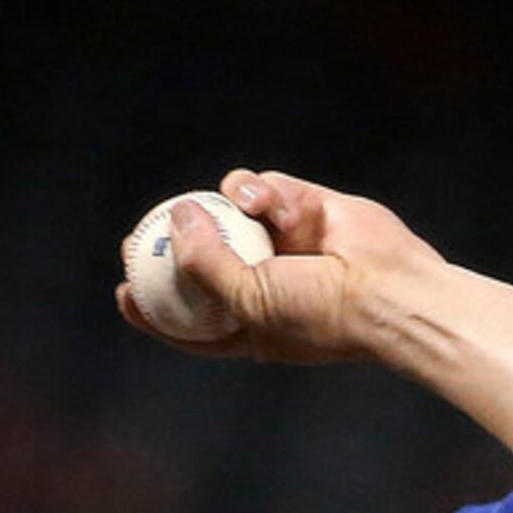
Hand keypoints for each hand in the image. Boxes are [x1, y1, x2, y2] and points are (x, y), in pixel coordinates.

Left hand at [115, 168, 445, 365]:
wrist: (389, 290)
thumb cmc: (319, 312)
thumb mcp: (248, 300)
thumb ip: (203, 265)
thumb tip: (175, 218)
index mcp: (246, 324)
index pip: (187, 320)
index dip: (153, 308)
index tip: (123, 293)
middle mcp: (262, 282)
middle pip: (200, 259)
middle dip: (168, 246)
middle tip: (137, 235)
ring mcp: (284, 243)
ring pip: (230, 214)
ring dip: (223, 206)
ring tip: (228, 208)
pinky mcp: (307, 207)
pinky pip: (266, 188)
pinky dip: (261, 189)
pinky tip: (266, 200)